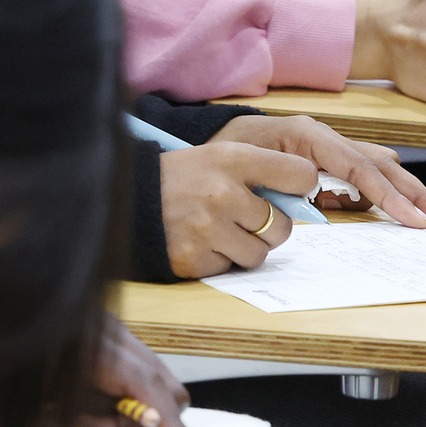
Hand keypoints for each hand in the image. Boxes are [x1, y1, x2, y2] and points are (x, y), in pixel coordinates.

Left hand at [64, 318, 198, 426]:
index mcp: (86, 342)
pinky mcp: (105, 328)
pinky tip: (88, 401)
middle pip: (161, 381)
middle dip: (142, 421)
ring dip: (132, 409)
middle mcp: (105, 325)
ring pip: (152, 374)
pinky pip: (136, 365)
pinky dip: (124, 393)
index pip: (147, 385)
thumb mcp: (16, 409)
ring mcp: (108, 323)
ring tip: (83, 416)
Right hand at [158, 141, 304, 276]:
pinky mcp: (194, 258)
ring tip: (217, 230)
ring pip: (259, 254)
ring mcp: (208, 228)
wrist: (124, 195)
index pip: (300, 174)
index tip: (290, 190)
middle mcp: (222, 192)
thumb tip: (302, 203)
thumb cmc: (179, 177)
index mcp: (231, 158)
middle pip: (283, 226)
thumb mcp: (216, 158)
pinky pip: (229, 268)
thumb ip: (258, 173)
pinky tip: (198, 241)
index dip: (299, 185)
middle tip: (242, 218)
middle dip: (268, 227)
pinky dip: (217, 259)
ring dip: (243, 247)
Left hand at [210, 115, 425, 228]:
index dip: (390, 195)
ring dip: (408, 191)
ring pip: (377, 166)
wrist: (206, 143)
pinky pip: (362, 171)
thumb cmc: (225, 155)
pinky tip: (403, 202)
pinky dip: (384, 187)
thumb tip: (332, 196)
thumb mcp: (252, 167)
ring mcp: (325, 146)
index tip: (415, 221)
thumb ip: (290, 182)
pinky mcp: (323, 158)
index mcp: (308, 136)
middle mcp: (323, 137)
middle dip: (415, 193)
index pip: (360, 168)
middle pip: (380, 164)